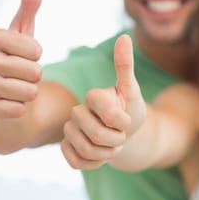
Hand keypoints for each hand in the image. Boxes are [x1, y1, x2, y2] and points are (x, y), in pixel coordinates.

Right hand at [0, 0, 42, 117]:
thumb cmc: (11, 59)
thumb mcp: (23, 31)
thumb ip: (30, 2)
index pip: (36, 50)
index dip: (36, 57)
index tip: (20, 57)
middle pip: (35, 71)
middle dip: (33, 77)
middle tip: (16, 75)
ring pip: (29, 92)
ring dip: (26, 93)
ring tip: (12, 89)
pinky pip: (18, 109)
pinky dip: (18, 109)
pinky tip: (4, 103)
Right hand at [61, 34, 145, 169]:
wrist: (125, 135)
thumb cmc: (130, 110)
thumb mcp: (132, 90)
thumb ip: (126, 65)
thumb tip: (125, 36)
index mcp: (93, 96)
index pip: (106, 111)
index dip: (122, 120)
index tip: (127, 119)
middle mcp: (76, 111)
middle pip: (95, 133)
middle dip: (116, 139)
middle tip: (122, 136)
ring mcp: (69, 130)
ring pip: (86, 150)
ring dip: (107, 154)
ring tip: (114, 146)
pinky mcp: (65, 148)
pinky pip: (76, 162)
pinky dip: (94, 164)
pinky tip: (101, 156)